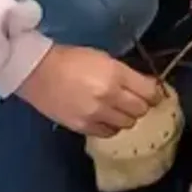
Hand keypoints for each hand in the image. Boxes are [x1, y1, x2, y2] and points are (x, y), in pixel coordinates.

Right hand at [17, 45, 160, 136]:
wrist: (36, 71)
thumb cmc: (71, 60)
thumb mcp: (104, 59)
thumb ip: (126, 74)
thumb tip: (147, 86)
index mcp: (116, 74)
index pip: (149, 91)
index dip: (155, 94)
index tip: (153, 94)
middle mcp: (109, 96)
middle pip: (141, 110)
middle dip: (141, 105)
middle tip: (133, 101)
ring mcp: (96, 113)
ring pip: (127, 123)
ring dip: (125, 117)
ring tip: (116, 110)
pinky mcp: (82, 126)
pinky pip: (108, 133)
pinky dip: (110, 127)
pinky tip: (104, 119)